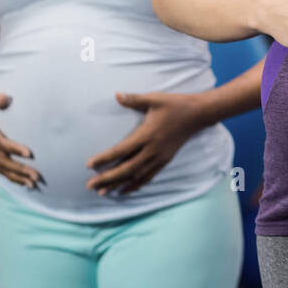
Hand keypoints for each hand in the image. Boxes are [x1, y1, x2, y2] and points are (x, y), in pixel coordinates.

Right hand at [0, 85, 40, 187]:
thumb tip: (4, 99)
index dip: (13, 148)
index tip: (30, 153)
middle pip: (1, 159)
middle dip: (19, 169)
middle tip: (37, 176)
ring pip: (0, 167)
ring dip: (16, 176)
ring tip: (33, 185)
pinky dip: (10, 175)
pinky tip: (23, 182)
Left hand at [86, 91, 203, 194]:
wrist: (198, 114)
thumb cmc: (175, 105)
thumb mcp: (154, 99)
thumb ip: (134, 99)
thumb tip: (116, 95)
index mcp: (147, 135)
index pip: (121, 150)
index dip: (104, 159)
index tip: (89, 165)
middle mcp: (153, 150)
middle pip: (126, 168)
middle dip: (107, 178)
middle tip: (89, 186)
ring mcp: (160, 157)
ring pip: (136, 176)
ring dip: (119, 185)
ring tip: (103, 192)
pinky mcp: (165, 160)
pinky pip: (149, 176)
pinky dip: (136, 185)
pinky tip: (125, 190)